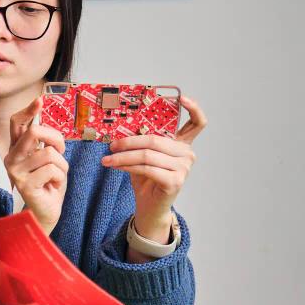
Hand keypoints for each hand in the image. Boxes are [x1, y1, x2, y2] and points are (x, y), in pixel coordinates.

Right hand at [4, 97, 67, 233]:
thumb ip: (43, 142)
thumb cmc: (48, 183)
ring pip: (49, 153)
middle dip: (56, 139)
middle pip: (34, 131)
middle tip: (61, 153)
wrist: (45, 212)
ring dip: (62, 165)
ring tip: (56, 177)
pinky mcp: (25, 185)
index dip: (28, 110)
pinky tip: (53, 186)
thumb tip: (42, 120)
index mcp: (16, 149)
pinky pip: (52, 170)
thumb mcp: (47, 158)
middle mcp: (11, 158)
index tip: (40, 100)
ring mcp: (16, 172)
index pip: (17, 123)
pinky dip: (60, 178)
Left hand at [101, 96, 207, 239]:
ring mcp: (184, 168)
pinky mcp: (175, 181)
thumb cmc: (146, 179)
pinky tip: (116, 166)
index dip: (193, 108)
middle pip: (155, 139)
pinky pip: (146, 168)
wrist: (150, 207)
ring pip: (147, 155)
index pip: (197, 123)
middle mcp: (187, 154)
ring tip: (107, 159)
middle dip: (128, 142)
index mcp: (182, 144)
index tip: (183, 97)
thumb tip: (120, 127)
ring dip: (122, 156)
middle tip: (111, 145)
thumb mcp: (143, 156)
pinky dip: (127, 166)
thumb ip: (140, 141)